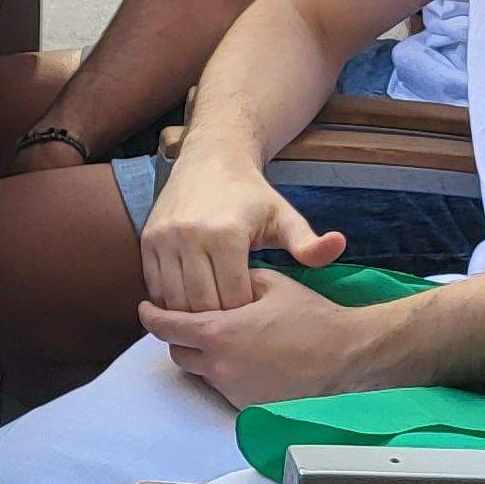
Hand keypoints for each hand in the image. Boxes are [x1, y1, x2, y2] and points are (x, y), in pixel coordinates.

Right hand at [135, 150, 343, 313]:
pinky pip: (155, 286)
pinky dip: (169, 302)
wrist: (211, 158)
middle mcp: (189, 235)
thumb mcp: (284, 216)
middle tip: (233, 325)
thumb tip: (338, 246)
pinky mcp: (147, 239)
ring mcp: (164, 238)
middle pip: (202, 304)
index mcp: (226, 234)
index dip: (246, 315)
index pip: (233, 298)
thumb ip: (308, 242)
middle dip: (219, 321)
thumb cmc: (252, 195)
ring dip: (192, 315)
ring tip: (211, 319)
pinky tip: (189, 303)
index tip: (255, 316)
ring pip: (174, 300)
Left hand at [137, 267, 381, 408]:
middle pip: (177, 353)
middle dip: (178, 337)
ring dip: (202, 356)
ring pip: (199, 372)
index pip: (164, 327)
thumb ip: (232, 280)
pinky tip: (247, 358)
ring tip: (225, 339)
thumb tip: (211, 280)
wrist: (345, 354)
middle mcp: (219, 366)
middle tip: (191, 321)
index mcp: (218, 332)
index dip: (150, 316)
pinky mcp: (247, 406)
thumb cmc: (309, 315)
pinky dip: (225, 372)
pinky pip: (223, 387)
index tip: (147, 308)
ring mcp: (233, 390)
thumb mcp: (268, 283)